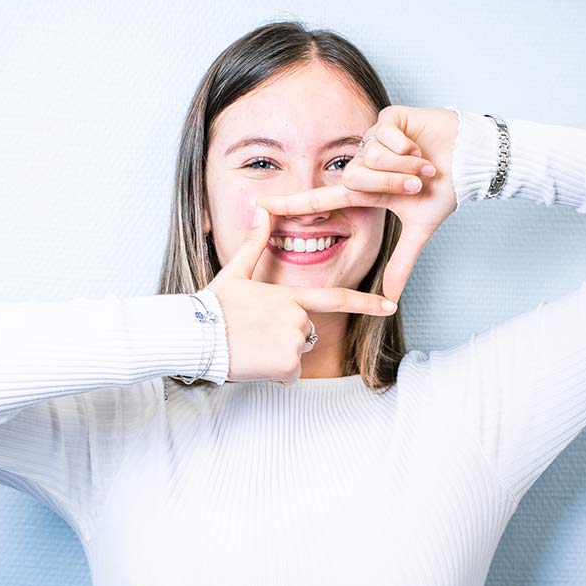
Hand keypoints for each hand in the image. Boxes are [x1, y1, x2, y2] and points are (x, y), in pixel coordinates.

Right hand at [205, 203, 399, 385]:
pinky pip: (289, 375)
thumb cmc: (212, 306)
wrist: (194, 335)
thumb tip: (261, 209)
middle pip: (306, 334)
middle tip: (254, 335)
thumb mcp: (234, 273)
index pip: (336, 298)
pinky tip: (253, 362)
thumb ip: (254, 244)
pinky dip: (273, 374)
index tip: (390, 306)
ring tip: (250, 347)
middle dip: (285, 340)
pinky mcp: (288, 363)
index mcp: (289, 295)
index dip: (366, 303)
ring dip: (277, 358)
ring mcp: (294, 339)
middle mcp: (298, 316)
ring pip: (296, 356)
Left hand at [255, 105, 460, 303]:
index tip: (259, 207)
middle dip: (391, 183)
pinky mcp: (386, 119)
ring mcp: (372, 140)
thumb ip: (400, 263)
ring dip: (403, 165)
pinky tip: (420, 144)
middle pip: (353, 178)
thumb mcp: (419, 229)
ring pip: (369, 157)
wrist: (471, 160)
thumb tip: (391, 301)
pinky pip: (383, 136)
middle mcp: (363, 163)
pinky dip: (407, 146)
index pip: (321, 198)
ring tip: (424, 164)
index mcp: (366, 189)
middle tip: (419, 183)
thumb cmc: (444, 190)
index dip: (291, 203)